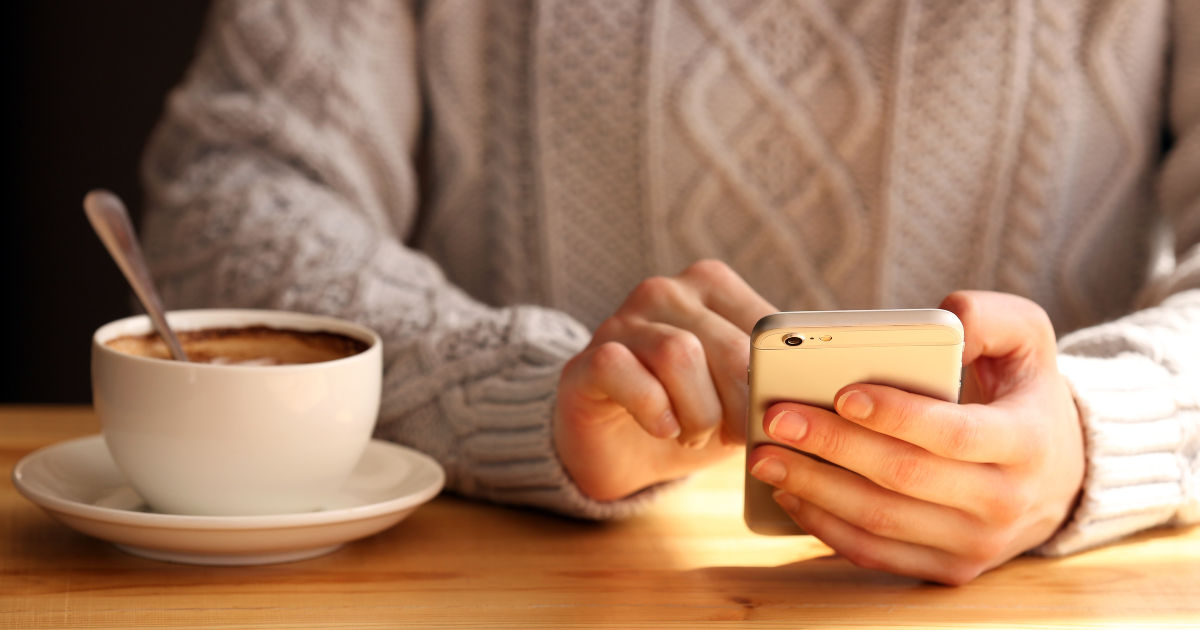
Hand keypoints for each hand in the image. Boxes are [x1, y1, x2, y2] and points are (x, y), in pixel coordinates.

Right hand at [554, 260, 775, 500]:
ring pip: (679, 354)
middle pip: (730, 345)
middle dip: (743, 405)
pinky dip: (653, 410)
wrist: (618, 450)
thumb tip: (820, 385)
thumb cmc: (690, 415)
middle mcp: (666, 292)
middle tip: (739, 437)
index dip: (779, 380)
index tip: (779, 416)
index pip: (766, 326)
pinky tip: (662, 428)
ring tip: (694, 433)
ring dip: (699, 413)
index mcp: (712, 287)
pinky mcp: (587, 358)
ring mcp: (622, 320)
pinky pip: (624, 370)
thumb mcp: (740, 396)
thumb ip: (772, 376)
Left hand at [747, 291, 1083, 584]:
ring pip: (880, 521)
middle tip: (776, 418)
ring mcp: (976, 544)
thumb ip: (991, 316)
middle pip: (903, 478)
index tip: (841, 393)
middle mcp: (1005, 503)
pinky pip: (875, 555)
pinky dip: (825, 527)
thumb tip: (947, 316)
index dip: (895, 415)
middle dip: (831, 447)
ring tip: (765, 456)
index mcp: (1027, 442)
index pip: (953, 434)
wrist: (1060, 476)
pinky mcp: (948, 569)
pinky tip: (789, 492)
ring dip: (814, 489)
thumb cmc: (1025, 393)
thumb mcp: (1028, 340)